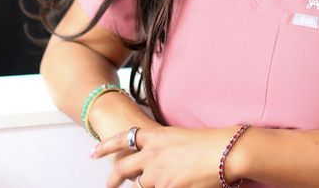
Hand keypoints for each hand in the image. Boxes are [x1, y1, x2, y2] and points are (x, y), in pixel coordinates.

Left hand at [90, 124, 245, 187]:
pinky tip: (178, 183)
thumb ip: (161, 148)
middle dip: (113, 179)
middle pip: (123, 168)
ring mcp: (157, 174)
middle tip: (109, 184)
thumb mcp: (179, 138)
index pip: (122, 139)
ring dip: (153, 184)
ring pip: (144, 185)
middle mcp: (151, 155)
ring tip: (172, 178)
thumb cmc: (209, 143)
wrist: (224, 152)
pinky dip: (165, 187)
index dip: (106, 147)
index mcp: (155, 136)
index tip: (94, 153)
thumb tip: (153, 161)